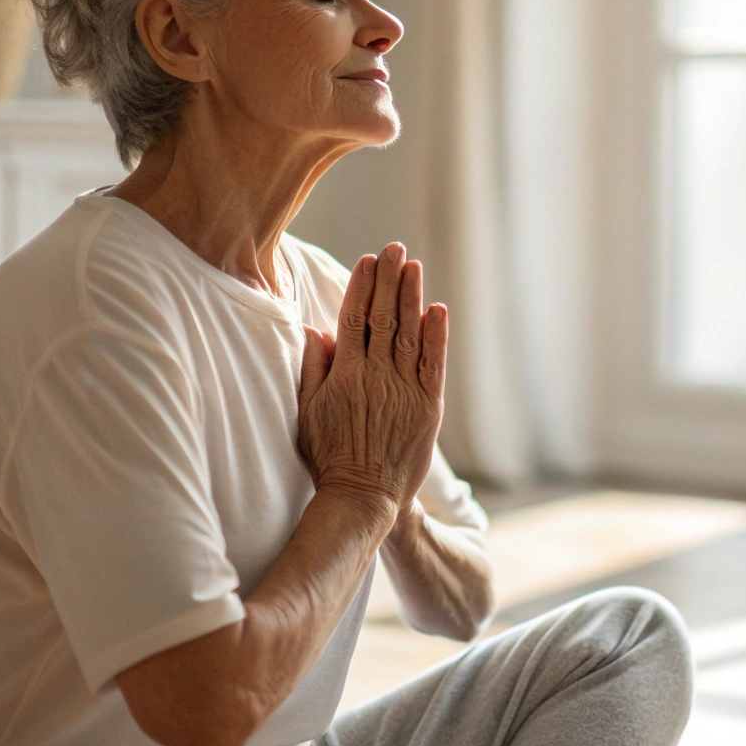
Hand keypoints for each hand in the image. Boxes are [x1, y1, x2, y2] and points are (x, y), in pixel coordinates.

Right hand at [297, 242, 447, 518]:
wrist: (364, 496)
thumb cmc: (329, 456)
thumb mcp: (308, 412)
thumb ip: (313, 370)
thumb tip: (316, 331)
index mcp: (345, 375)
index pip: (353, 319)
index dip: (361, 286)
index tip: (368, 260)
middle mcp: (376, 376)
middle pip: (384, 318)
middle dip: (389, 280)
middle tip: (395, 248)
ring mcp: (404, 390)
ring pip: (409, 333)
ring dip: (412, 297)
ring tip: (413, 266)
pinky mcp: (428, 406)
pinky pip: (433, 363)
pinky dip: (436, 335)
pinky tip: (438, 310)